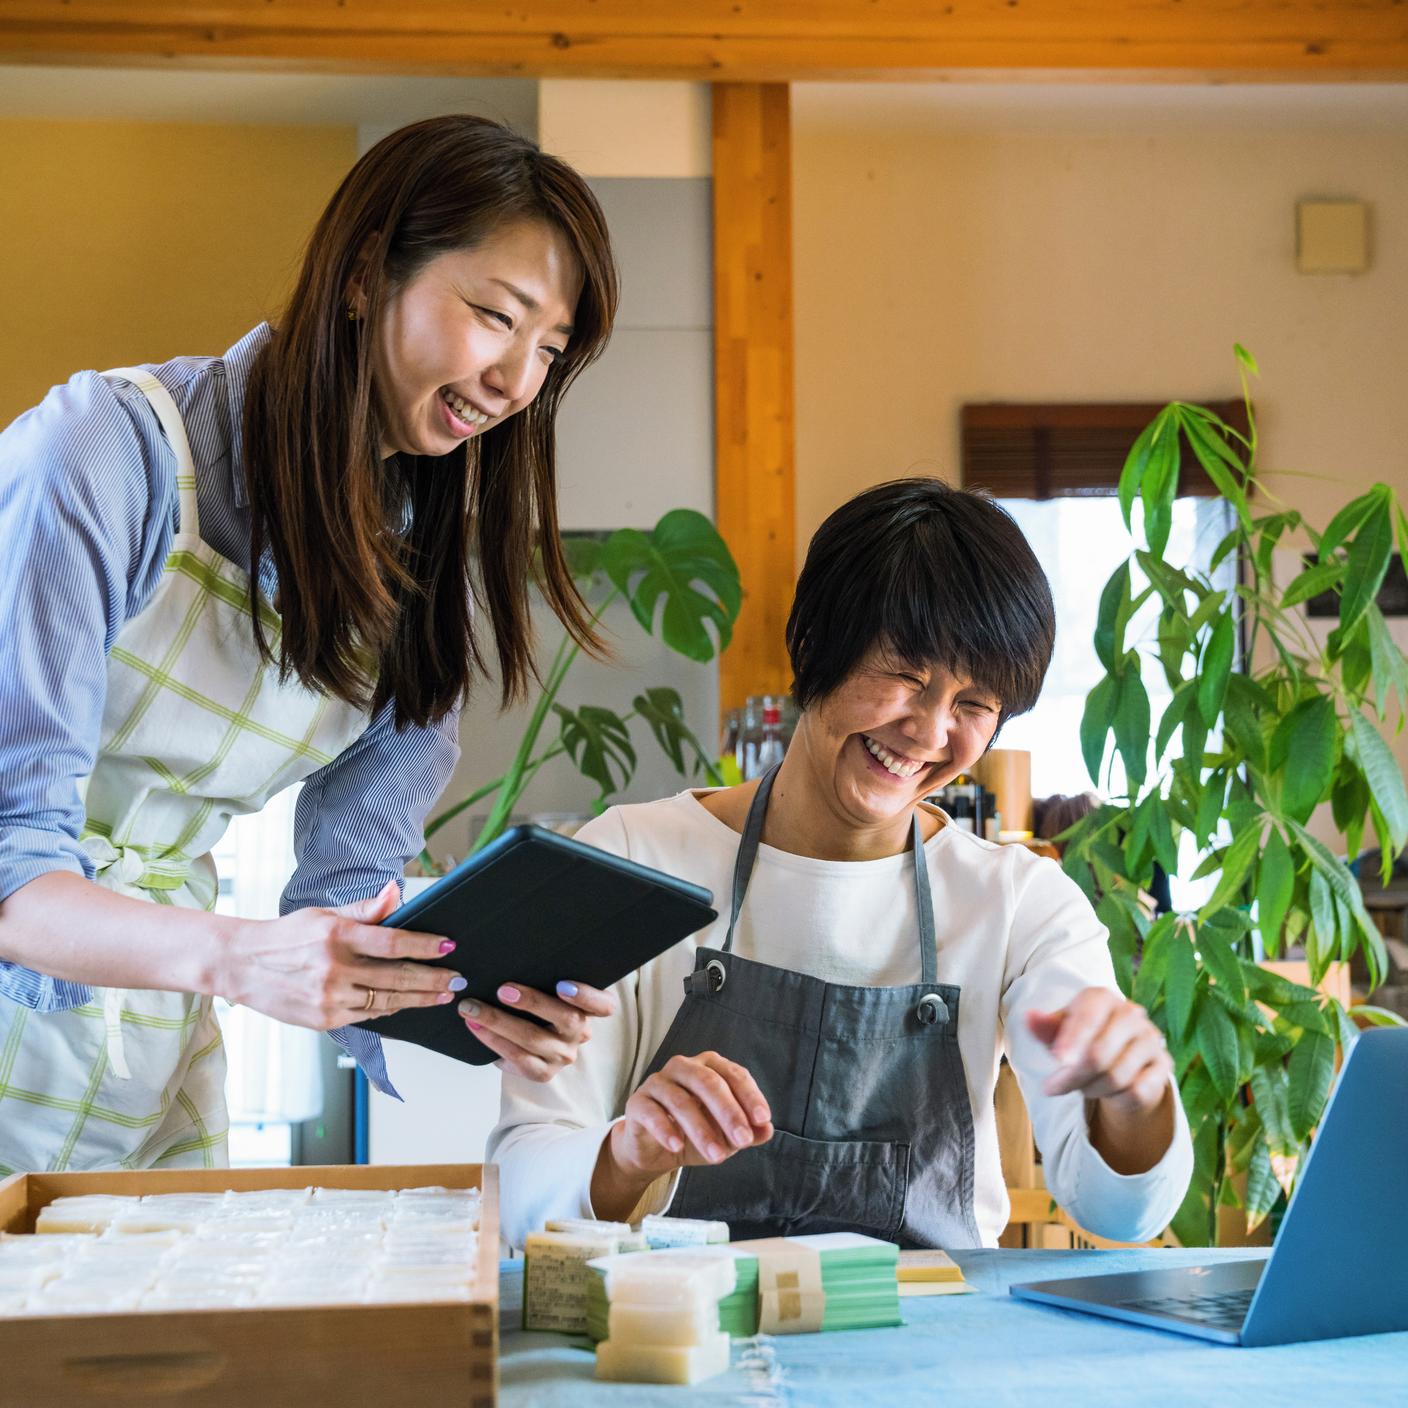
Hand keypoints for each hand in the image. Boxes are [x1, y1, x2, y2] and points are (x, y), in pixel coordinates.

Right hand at [223, 881, 463, 1029]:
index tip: (449, 947)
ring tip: (441, 995)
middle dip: (433, 979)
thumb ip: (365, 909)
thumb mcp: (324, 914)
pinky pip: (367, 1016)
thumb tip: (397, 891)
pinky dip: (389, 1010)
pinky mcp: (323, 1020)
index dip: (425, 946)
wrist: (241, 965)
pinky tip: (406, 1003)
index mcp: (336, 935)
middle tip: (457, 979)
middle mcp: (333, 968)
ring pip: (386, 1002)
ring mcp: (328, 998)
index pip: (392, 942)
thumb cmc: (287, 936)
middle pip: (396, 977)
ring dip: (419, 999)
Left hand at [459, 979, 616, 1082]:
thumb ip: (546, 975)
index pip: (604, 1004)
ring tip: (472, 1008)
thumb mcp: (550, 987)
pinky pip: (518, 1059)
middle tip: (503, 989)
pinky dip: (493, 1041)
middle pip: (565, 1018)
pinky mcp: (543, 1073)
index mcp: (591, 1009)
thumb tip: (512, 954)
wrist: (532, 1038)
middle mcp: (581, 1033)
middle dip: (531, 1002)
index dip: (587, 996)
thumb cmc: (541, 1001)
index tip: (562, 985)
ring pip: (533, 1040)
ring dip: (499, 1021)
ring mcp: (563, 1055)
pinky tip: (475, 1027)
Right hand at [610, 1051, 773, 1182]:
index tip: (762, 1120)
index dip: (749, 1096)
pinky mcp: (638, 1102)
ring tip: (717, 1156)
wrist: (655, 1151)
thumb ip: (747, 1131)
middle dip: (729, 1112)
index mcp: (709, 1066)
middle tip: (743, 1140)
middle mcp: (683, 1067)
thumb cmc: (694, 1134)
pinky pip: (652, 1112)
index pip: (733, 1075)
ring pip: (681, 1100)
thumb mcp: (724, 1135)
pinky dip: (666, 1129)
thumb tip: (767, 1130)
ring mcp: (658, 1082)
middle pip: (708, 1082)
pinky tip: (677, 1146)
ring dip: (701, 1130)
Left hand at [1027, 987, 1172, 1117]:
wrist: (1121, 1061)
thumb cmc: (1082, 1041)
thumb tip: (1029, 1018)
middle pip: (1099, 1055)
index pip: (1088, 1017)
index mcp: (1102, 998)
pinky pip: (1137, 1092)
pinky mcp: (1164, 1064)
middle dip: (1071, 1077)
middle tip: (1053, 1087)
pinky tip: (1109, 1092)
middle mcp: (1131, 1014)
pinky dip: (1116, 1099)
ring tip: (1082, 1086)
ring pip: (1116, 1077)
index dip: (1071, 1040)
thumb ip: (1045, 1028)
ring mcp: (1151, 1039)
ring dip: (1091, 1089)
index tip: (1058, 1060)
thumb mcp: (1060, 1033)